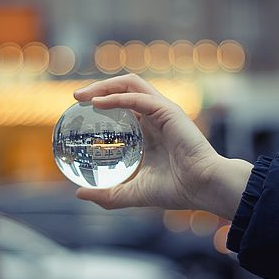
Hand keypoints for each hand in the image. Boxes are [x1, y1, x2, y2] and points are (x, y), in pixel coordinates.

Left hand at [73, 74, 251, 219]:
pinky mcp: (167, 110)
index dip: (100, 104)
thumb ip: (107, 194)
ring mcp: (161, 111)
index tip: (78, 112)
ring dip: (104, 85)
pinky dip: (116, 98)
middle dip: (98, 88)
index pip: (122, 107)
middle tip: (75, 98)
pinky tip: (98, 103)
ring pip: (130, 84)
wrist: (203, 188)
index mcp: (148, 131)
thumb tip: (79, 193)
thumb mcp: (133, 192)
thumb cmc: (176, 190)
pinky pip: (137, 97)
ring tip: (82, 96)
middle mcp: (154, 116)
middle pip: (123, 89)